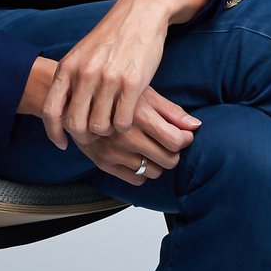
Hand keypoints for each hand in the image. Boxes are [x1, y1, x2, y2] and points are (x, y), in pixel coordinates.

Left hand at [41, 0, 208, 149]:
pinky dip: (123, 125)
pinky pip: (122, 122)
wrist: (140, 13)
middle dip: (84, 136)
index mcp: (68, 66)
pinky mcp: (132, 83)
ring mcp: (108, 79)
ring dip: (106, 131)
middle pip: (75, 124)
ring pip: (99, 127)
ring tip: (112, 123)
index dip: (54, 133)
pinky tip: (126, 116)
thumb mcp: (82, 54)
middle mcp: (85, 73)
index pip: (51, 110)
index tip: (63, 143)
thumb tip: (62, 113)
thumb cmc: (111, 38)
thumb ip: (71, 79)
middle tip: (94, 134)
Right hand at [74, 86, 199, 185]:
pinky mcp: (103, 163)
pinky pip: (136, 179)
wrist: (74, 98)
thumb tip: (196, 126)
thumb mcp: (143, 92)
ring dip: (157, 162)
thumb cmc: (114, 91)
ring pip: (154, 171)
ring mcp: (113, 151)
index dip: (185, 139)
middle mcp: (125, 135)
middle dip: (173, 152)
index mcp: (138, 114)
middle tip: (169, 142)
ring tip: (152, 147)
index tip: (183, 135)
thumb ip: (170, 111)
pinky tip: (137, 155)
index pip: (176, 141)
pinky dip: (141, 170)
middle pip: (168, 160)